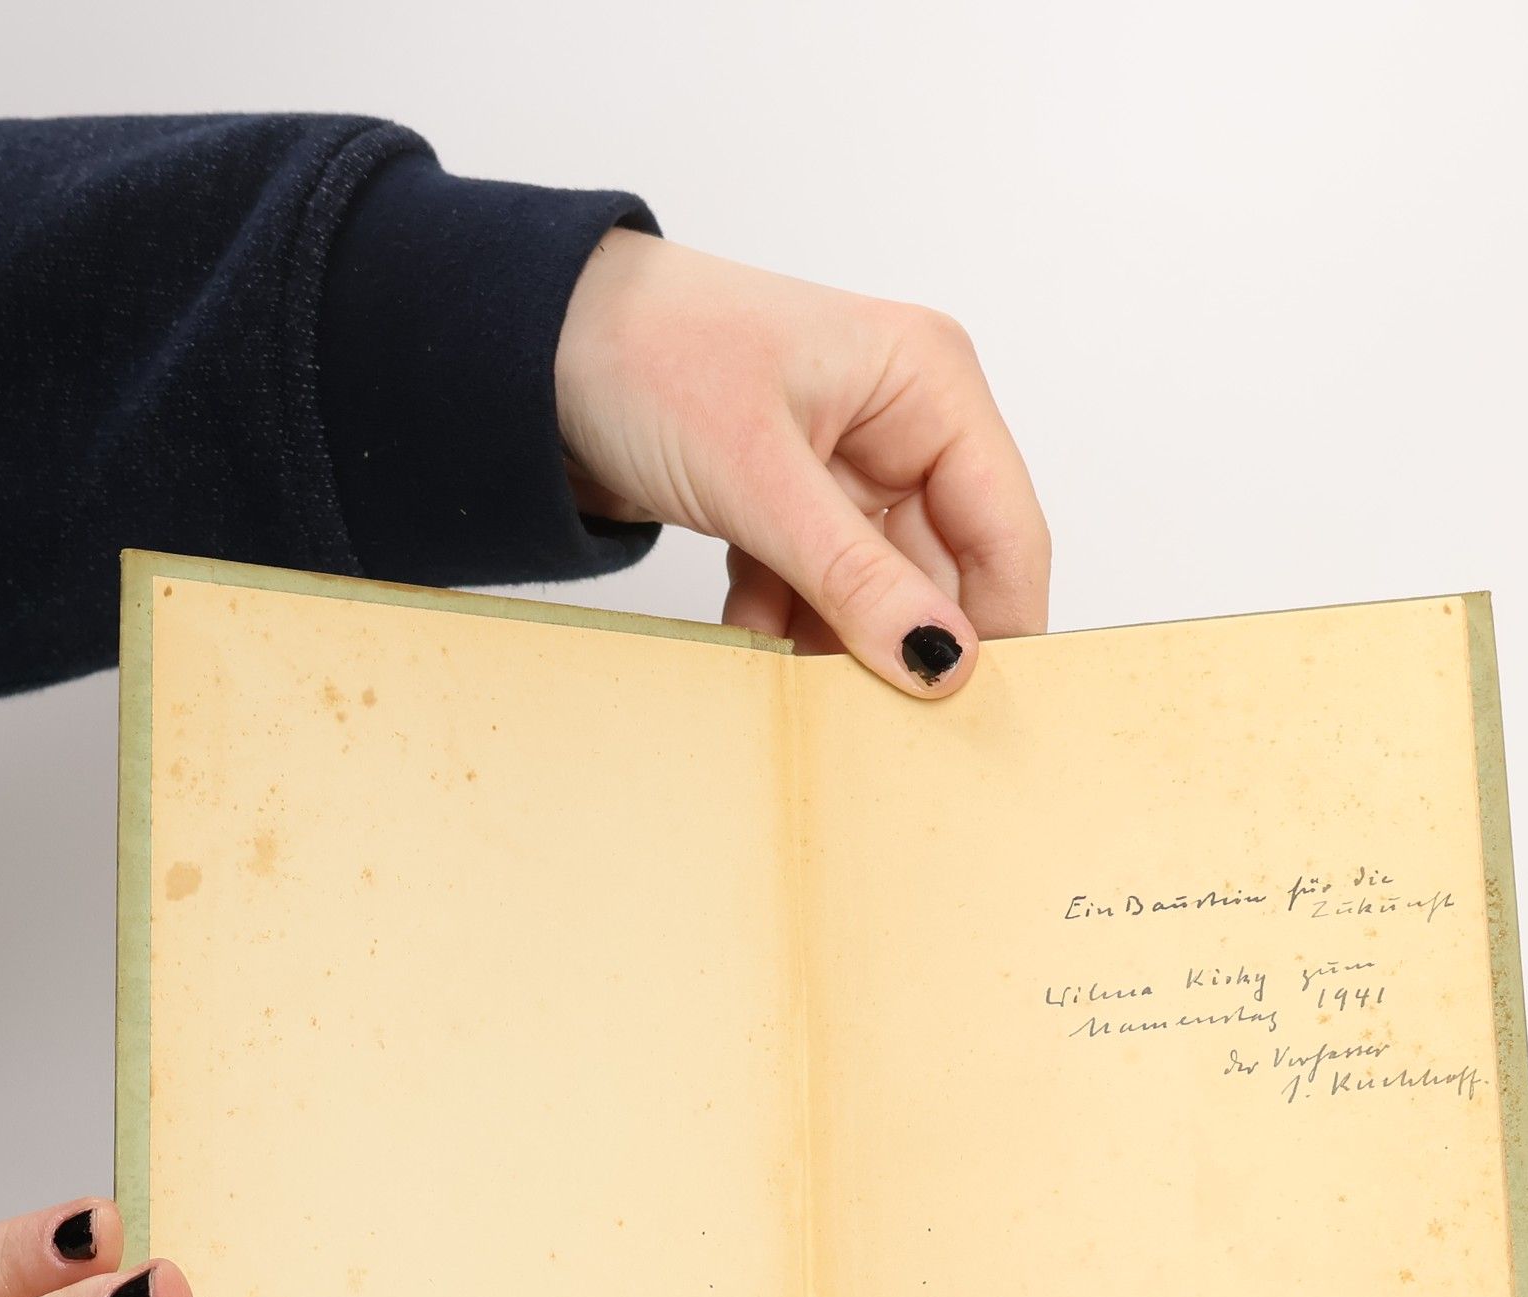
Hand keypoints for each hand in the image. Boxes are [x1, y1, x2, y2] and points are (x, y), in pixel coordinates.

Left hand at [555, 230, 1049, 698]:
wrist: (522, 344)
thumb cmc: (640, 353)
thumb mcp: (758, 478)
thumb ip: (856, 578)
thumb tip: (942, 661)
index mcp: (929, 382)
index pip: (1006, 530)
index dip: (1000, 624)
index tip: (971, 712)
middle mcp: (902, 422)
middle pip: (946, 572)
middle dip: (904, 642)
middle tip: (877, 721)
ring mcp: (846, 468)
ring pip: (879, 593)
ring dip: (836, 643)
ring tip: (802, 685)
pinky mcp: (791, 506)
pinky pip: (818, 591)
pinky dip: (786, 625)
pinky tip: (750, 642)